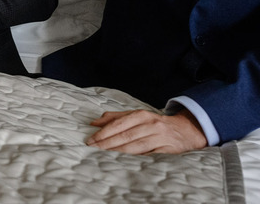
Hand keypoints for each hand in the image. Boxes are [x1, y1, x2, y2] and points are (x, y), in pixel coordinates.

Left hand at [86, 109, 207, 153]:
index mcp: (141, 115)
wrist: (185, 130)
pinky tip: (125, 161)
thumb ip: (115, 118)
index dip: (103, 133)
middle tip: (93, 148)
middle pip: (125, 136)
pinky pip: (149, 155)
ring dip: (118, 152)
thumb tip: (93, 123)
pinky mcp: (168, 150)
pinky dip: (136, 159)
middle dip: (107, 143)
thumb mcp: (136, 116)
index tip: (90, 140)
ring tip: (104, 155)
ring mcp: (160, 137)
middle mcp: (151, 125)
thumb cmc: (154, 123)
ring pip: (135, 146)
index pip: (118, 124)